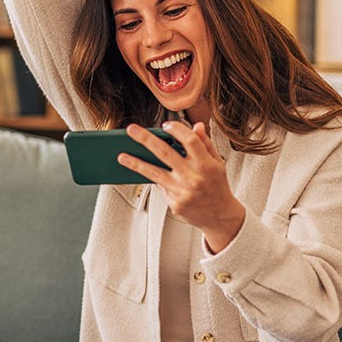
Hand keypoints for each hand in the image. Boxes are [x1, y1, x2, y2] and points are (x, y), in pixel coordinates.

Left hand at [118, 122, 245, 252]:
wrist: (220, 216)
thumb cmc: (216, 186)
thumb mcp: (216, 163)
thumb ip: (205, 144)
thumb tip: (197, 125)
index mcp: (206, 164)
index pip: (190, 141)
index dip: (177, 130)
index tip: (165, 125)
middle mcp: (193, 177)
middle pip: (165, 153)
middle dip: (146, 139)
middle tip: (131, 130)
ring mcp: (182, 191)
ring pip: (154, 173)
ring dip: (135, 163)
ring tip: (121, 156)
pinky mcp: (174, 203)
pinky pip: (160, 186)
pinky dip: (154, 179)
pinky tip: (146, 173)